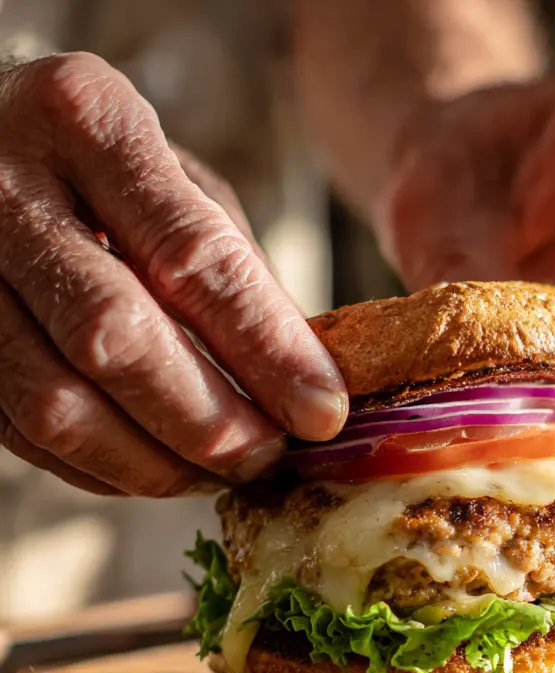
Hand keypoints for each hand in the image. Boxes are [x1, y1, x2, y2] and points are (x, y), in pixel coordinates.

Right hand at [0, 52, 346, 496]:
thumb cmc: (110, 169)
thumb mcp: (182, 182)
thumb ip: (237, 274)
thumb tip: (305, 388)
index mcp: (85, 118)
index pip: (190, 256)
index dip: (266, 350)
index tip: (322, 413)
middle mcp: (1, 182)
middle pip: (115, 338)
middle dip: (210, 421)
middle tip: (271, 457)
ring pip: (57, 403)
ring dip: (156, 463)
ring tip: (223, 472)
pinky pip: (23, 432)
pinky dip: (105, 467)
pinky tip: (160, 467)